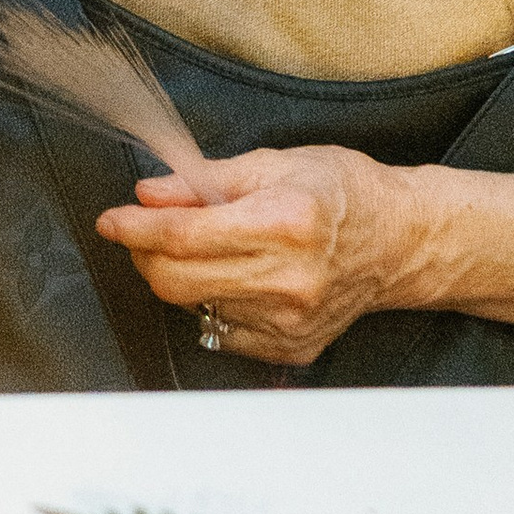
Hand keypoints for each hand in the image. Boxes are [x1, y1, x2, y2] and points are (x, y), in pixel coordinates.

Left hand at [94, 147, 424, 366]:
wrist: (401, 243)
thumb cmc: (342, 193)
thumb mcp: (273, 165)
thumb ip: (203, 181)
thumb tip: (147, 195)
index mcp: (286, 223)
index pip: (184, 236)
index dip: (135, 229)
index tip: (111, 220)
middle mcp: (290, 279)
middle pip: (177, 281)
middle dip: (144, 254)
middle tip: (146, 230)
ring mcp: (291, 321)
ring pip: (193, 307)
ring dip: (178, 276)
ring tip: (206, 247)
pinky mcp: (290, 348)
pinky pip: (221, 331)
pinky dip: (211, 302)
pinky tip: (236, 277)